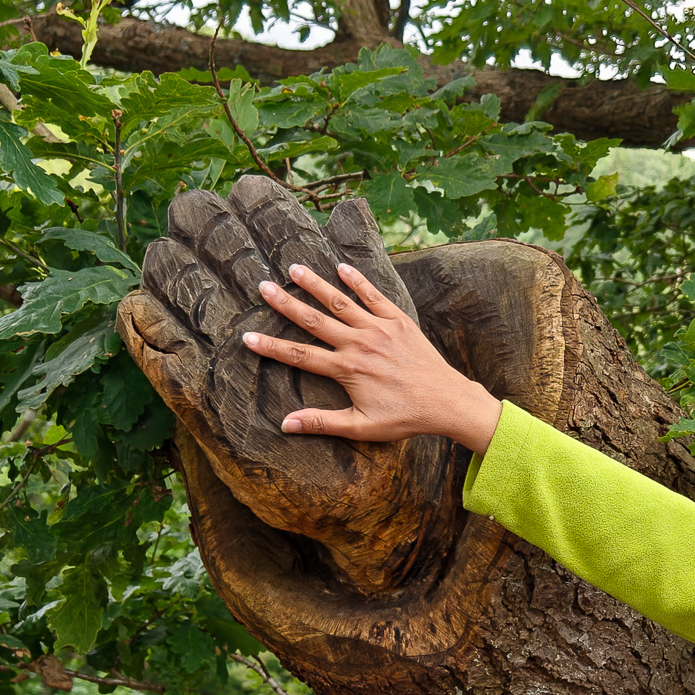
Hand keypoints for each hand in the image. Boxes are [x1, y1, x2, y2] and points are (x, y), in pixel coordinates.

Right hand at [242, 260, 503, 452]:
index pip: (300, 356)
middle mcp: (360, 344)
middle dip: (286, 304)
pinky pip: (374, 296)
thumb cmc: (405, 417)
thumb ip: (323, 422)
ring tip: (295, 268)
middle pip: (315, 320)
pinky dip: (358, 281)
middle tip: (263, 286)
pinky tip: (342, 268)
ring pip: (341, 302)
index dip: (272, 347)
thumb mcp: (362, 427)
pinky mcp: (398, 321)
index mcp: (348, 370)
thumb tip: (285, 424)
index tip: (247, 337)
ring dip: (316, 284)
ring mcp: (379, 329)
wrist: (447, 401)